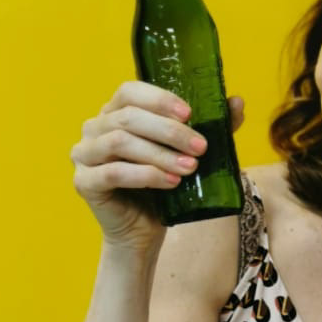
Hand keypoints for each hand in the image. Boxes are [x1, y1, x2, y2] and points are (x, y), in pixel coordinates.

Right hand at [70, 81, 245, 252]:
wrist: (142, 230)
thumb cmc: (163, 184)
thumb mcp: (189, 152)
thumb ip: (211, 126)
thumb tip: (237, 102)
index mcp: (114, 112)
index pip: (129, 91)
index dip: (159, 99)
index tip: (190, 114)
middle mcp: (94, 128)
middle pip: (127, 117)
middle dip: (169, 131)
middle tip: (200, 147)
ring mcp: (84, 155)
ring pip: (120, 142)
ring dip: (160, 154)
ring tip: (189, 167)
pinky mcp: (84, 182)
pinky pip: (113, 173)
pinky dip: (146, 176)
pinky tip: (170, 183)